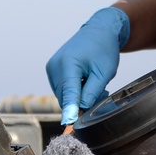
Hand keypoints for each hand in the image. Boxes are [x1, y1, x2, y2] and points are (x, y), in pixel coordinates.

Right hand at [46, 7, 129, 124]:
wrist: (98, 31)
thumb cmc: (103, 49)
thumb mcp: (103, 73)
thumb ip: (91, 93)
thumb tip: (80, 110)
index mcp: (68, 64)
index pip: (69, 93)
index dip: (71, 110)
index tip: (69, 123)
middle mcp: (55, 66)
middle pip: (66, 97)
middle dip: (81, 101)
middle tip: (100, 92)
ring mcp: (51, 68)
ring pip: (64, 95)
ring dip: (77, 96)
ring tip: (93, 83)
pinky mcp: (52, 70)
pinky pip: (62, 89)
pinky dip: (73, 90)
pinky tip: (85, 80)